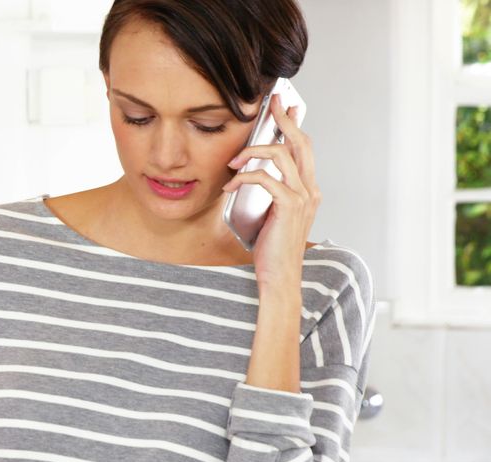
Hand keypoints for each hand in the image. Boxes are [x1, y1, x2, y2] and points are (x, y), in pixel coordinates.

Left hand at [223, 94, 319, 290]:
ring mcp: (302, 197)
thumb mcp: (271, 213)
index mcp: (308, 190)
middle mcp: (310, 190)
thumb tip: (252, 172)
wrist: (279, 275)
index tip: (286, 107)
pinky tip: (231, 184)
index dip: (295, 125)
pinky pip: (265, 178)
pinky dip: (245, 177)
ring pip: (281, 155)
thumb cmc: (272, 248)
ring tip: (234, 161)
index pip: (304, 149)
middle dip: (284, 120)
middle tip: (271, 105)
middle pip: (300, 143)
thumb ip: (270, 192)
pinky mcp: (289, 206)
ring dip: (253, 151)